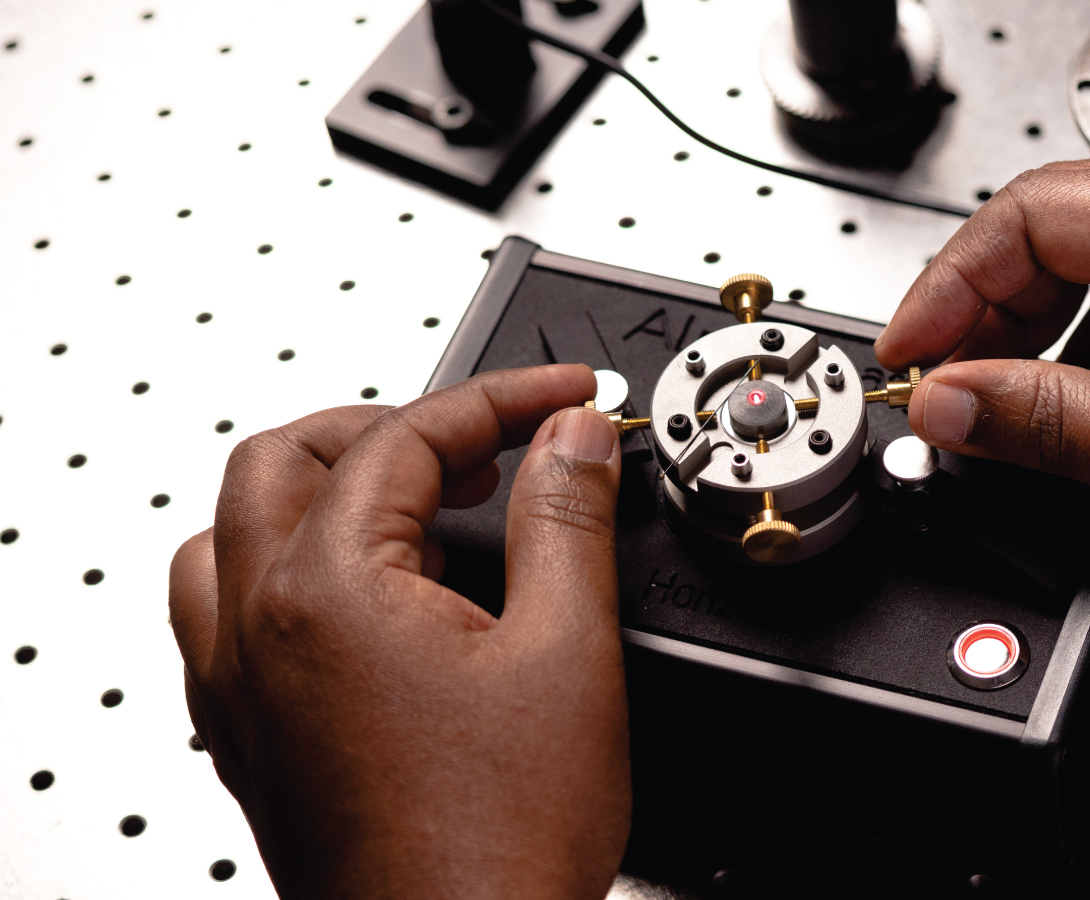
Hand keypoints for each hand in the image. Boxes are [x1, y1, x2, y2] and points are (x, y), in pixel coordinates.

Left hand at [169, 365, 630, 898]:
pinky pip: (223, 612)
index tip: (564, 398)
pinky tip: (362, 601)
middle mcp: (255, 631)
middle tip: (486, 444)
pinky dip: (284, 570)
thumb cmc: (497, 843)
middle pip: (289, 459)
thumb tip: (571, 436)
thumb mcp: (568, 653)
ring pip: (231, 532)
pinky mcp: (246, 737)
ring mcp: (238, 688)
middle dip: (395, 428)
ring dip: (318, 493)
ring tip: (413, 510)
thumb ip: (567, 519)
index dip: (499, 401)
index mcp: (326, 592)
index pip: (405, 438)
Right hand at [877, 148, 1089, 639]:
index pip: (1025, 217)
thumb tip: (947, 402)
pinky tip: (1083, 392)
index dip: (948, 287)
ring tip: (1007, 392)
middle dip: (987, 297)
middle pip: (1059, 219)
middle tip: (949, 375)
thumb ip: (1040, 422)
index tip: (912, 354)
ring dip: (1040, 313)